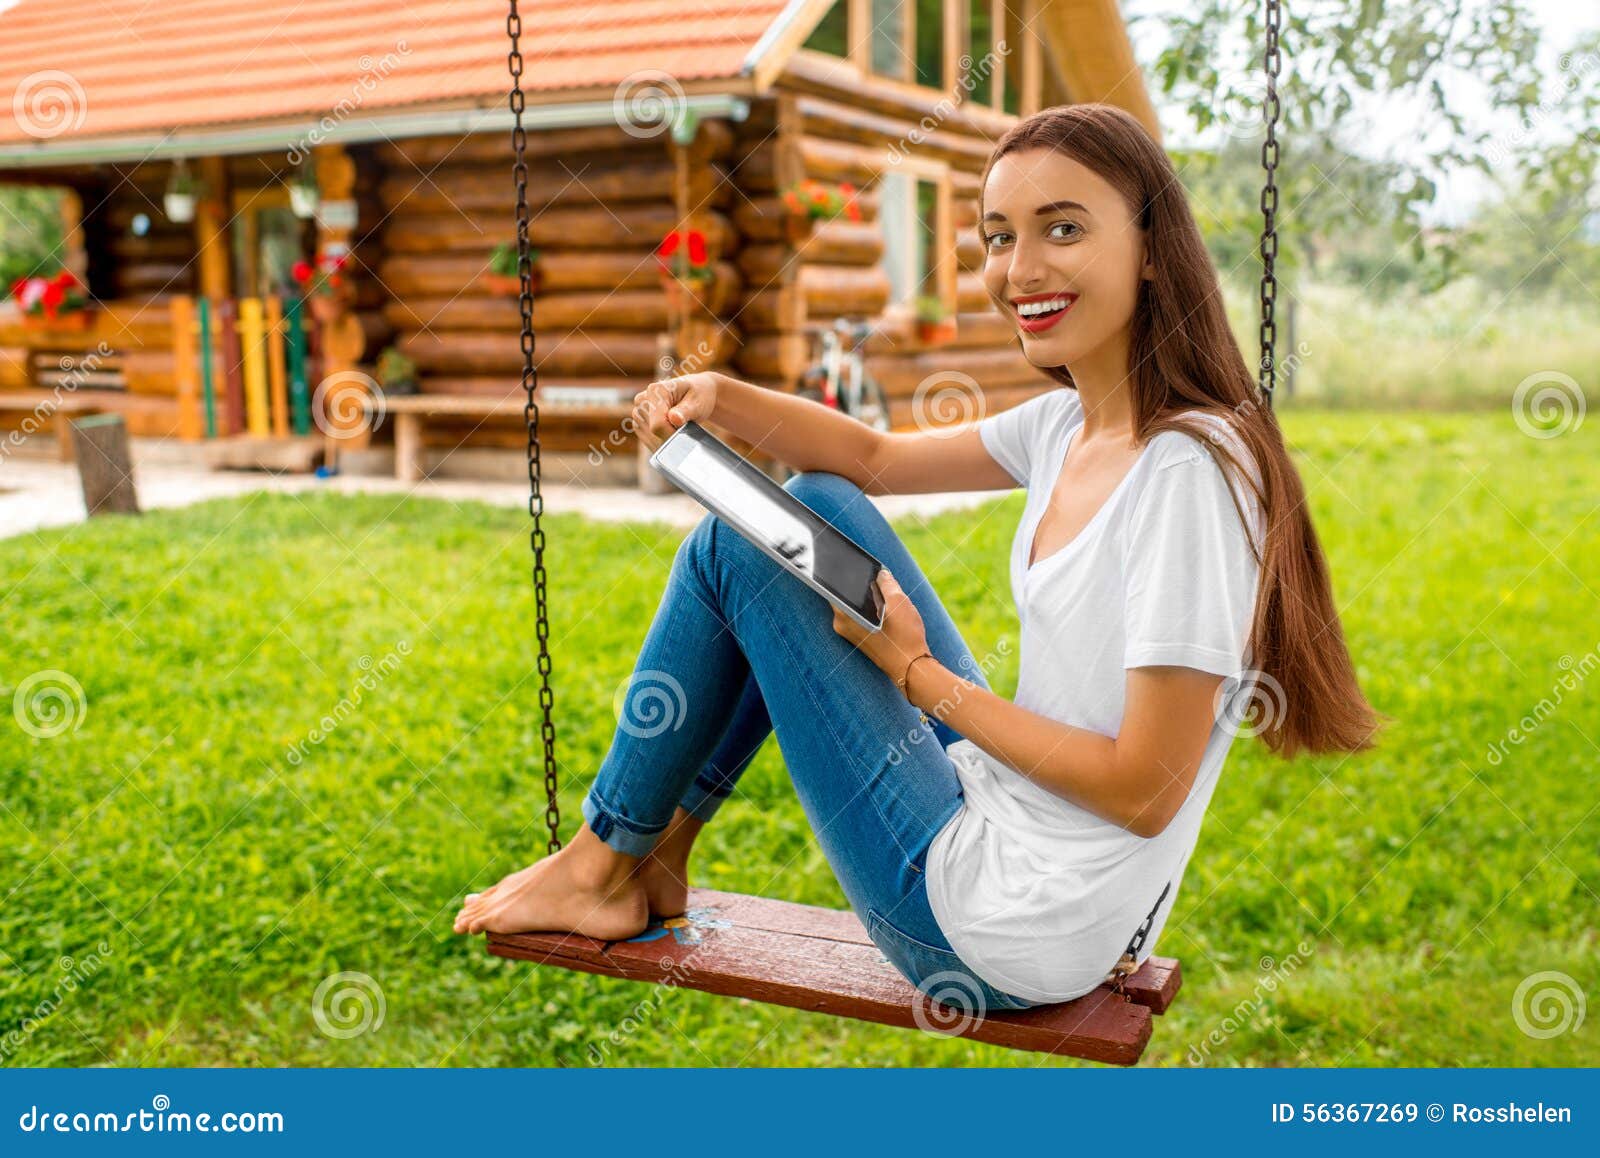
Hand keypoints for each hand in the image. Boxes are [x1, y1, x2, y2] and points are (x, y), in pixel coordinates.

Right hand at [631, 371, 720, 451]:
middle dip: (671, 438)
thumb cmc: (698, 395)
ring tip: (681, 431)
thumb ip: (686, 410)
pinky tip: (673, 438)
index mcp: (655, 390)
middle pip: (652, 433)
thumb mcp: (697, 401)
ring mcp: (638, 412)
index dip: (673, 435)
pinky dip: (661, 444)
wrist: (696, 394)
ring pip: (649, 439)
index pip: (658, 424)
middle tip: (686, 431)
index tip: (686, 437)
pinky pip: (647, 441)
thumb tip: (674, 418)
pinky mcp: (639, 423)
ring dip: (666, 442)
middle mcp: (642, 400)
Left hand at [832, 569, 934, 695]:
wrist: (912, 668)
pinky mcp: (858, 638)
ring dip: (864, 596)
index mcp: (845, 615)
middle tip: (867, 570)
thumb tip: (880, 573)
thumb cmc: (904, 637)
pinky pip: (858, 615)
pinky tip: (883, 604)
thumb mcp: (899, 602)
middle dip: (855, 583)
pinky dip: (867, 607)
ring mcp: (849, 633)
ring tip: (880, 586)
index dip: (834, 572)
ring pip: (852, 605)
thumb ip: (886, 583)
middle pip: (842, 595)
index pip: (831, 587)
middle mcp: (842, 624)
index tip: (834, 561)